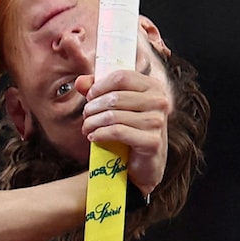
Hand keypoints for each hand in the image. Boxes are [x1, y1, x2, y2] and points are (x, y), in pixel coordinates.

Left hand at [74, 70, 170, 197]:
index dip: (100, 85)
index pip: (121, 76)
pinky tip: (93, 137)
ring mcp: (157, 122)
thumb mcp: (116, 106)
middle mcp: (159, 101)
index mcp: (153, 87)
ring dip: (93, 122)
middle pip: (115, 97)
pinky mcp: (152, 141)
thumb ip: (98, 91)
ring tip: (87, 127)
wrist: (145, 163)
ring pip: (113, 116)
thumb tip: (80, 82)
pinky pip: (118, 132)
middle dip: (93, 107)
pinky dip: (100, 134)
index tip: (90, 97)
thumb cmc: (130, 129)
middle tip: (86, 116)